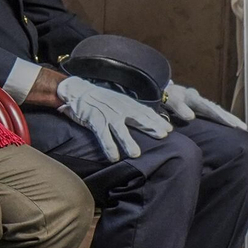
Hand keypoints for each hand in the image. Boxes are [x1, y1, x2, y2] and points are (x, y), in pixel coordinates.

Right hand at [55, 76, 171, 160]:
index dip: (157, 120)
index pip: (146, 111)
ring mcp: (107, 115)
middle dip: (151, 126)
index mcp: (127, 103)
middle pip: (138, 118)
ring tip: (136, 154)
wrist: (78, 90)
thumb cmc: (100, 99)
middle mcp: (120, 108)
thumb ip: (130, 110)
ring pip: (120, 130)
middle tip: (162, 135)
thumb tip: (146, 120)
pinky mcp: (94, 121)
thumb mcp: (118, 101)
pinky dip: (109, 146)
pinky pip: (103, 135)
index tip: (169, 129)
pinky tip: (114, 157)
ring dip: (128, 141)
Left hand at [163, 81, 246, 129]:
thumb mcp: (171, 100)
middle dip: (231, 118)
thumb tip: (191, 117)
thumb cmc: (167, 95)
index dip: (222, 117)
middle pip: (219, 110)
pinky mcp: (200, 108)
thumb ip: (180, 107)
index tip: (232, 125)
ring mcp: (202, 104)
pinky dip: (222, 118)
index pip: (211, 110)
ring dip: (230, 119)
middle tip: (244, 127)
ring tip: (242, 127)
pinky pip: (213, 113)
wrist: (163, 90)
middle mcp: (201, 101)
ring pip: (218, 111)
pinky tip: (229, 124)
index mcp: (196, 99)